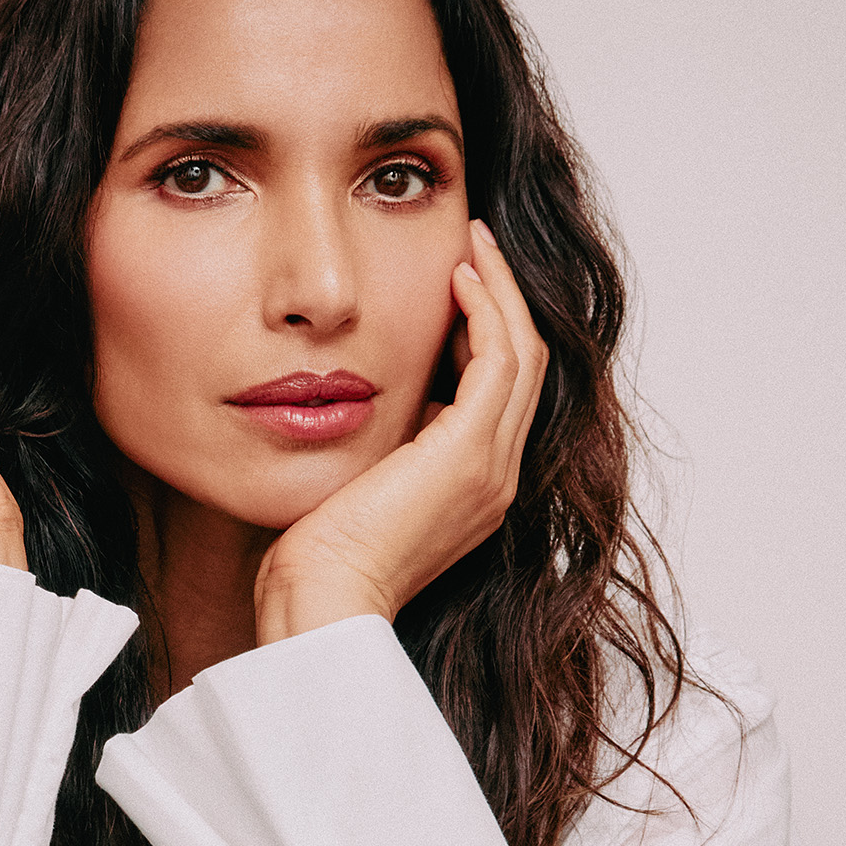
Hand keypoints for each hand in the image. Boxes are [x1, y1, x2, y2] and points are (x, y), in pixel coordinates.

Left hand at [254, 220, 546, 641]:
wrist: (323, 601)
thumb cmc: (319, 558)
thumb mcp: (359, 484)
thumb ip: (380, 444)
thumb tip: (364, 395)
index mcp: (474, 488)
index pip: (501, 393)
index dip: (489, 329)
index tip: (459, 280)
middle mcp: (496, 478)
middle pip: (526, 367)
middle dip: (505, 299)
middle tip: (477, 244)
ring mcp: (490, 468)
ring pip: (523, 355)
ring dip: (501, 292)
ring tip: (473, 244)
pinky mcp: (468, 454)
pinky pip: (500, 361)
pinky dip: (486, 311)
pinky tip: (458, 276)